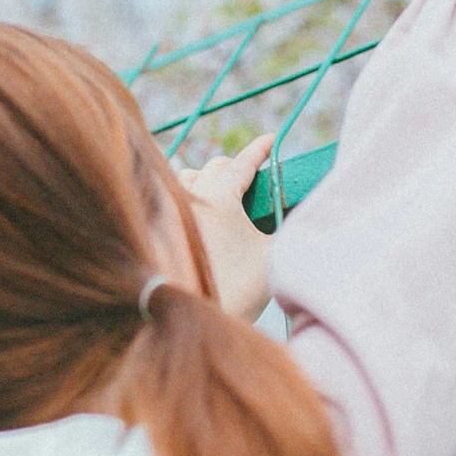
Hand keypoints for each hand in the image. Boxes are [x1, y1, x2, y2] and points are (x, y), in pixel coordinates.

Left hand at [175, 132, 275, 320]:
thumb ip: (284, 225)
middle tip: (251, 177)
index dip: (259, 150)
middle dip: (235, 166)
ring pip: (187, 177)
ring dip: (206, 178)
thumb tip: (297, 210)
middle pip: (215, 166)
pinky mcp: (158, 227)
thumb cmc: (238, 287)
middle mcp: (191, 196)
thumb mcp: (273, 254)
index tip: (270, 139)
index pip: (243, 163)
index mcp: (221, 197)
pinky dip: (185, 194)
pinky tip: (193, 207)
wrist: (195, 316)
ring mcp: (170, 211)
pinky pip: (169, 197)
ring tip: (219, 190)